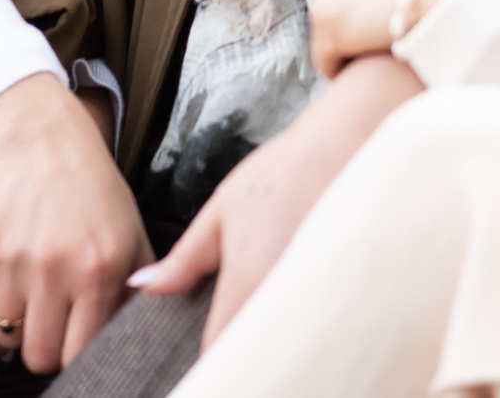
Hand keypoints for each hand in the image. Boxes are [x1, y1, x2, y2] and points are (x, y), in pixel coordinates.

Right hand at [0, 73, 150, 372]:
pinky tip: (10, 258)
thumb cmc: (90, 187)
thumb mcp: (130, 233)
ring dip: (15, 315)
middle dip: (43, 341)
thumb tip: (134, 337)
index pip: (80, 354)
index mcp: (102, 271)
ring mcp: (14, 261)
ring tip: (31, 280)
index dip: (75, 350)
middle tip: (50, 315)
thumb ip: (138, 289)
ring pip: (5, 332)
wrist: (41, 137)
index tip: (73, 337)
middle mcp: (57, 270)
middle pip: (39, 355)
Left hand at [129, 55, 422, 346]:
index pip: (216, 354)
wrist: (357, 142)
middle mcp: (285, 303)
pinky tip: (304, 305)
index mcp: (247, 286)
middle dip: (241, 354)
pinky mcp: (350, 298)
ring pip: (289, 346)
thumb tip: (142, 287)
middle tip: (234, 329)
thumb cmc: (288, 171)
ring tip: (267, 317)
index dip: (205, 358)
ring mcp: (322, 304)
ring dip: (274, 340)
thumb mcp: (223, 209)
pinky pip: (322, 331)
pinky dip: (309, 327)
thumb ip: (184, 259)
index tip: (200, 352)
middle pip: (255, 358)